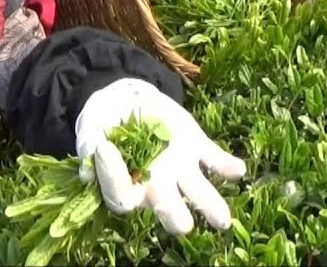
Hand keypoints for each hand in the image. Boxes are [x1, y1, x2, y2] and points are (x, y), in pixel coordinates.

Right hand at [74, 78, 246, 236]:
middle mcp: (157, 185)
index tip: (105, 149)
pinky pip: (215, 162)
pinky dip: (227, 167)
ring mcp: (180, 169)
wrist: (128, 99)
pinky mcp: (197, 148)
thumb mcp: (92, 128)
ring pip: (198, 195)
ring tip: (223, 220)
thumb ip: (90, 145)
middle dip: (176, 218)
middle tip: (184, 225)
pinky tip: (238, 171)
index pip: (122, 198)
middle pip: (168, 210)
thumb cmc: (105, 121)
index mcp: (128, 185)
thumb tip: (88, 168)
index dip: (113, 179)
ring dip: (211, 206)